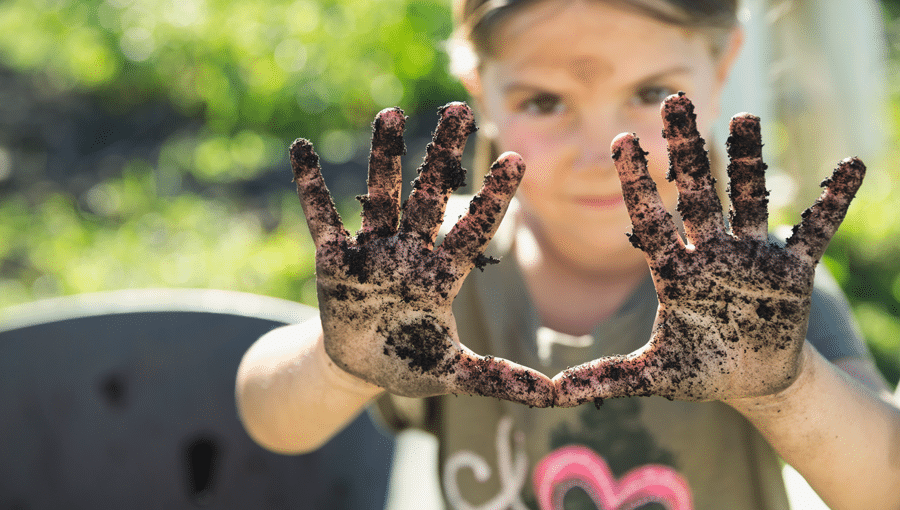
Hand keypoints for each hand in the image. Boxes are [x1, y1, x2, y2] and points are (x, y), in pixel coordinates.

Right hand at [291, 103, 553, 406]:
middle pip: (429, 195)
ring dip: (384, 157)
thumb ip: (501, 378)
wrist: (361, 368)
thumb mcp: (457, 374)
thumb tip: (554, 393)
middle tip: (458, 109)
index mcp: (442, 274)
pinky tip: (301, 148)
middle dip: (442, 155)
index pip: (472, 228)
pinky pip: (319, 217)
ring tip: (391, 114)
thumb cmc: (411, 363)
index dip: (492, 197)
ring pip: (379, 195)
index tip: (516, 159)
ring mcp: (371, 252)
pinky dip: (309, 186)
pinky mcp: (332, 260)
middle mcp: (410, 252)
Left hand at [554, 93, 864, 406]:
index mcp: (675, 274)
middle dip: (686, 150)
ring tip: (744, 116)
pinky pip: (815, 229)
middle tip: (674, 101)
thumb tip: (554, 393)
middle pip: (696, 193)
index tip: (623, 139)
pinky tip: (851, 166)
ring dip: (748, 160)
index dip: (638, 183)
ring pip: (748, 199)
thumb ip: (607, 378)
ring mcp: (751, 259)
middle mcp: (710, 255)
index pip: (652, 220)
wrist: (751, 380)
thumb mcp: (654, 376)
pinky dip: (833, 201)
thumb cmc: (700, 370)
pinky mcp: (791, 271)